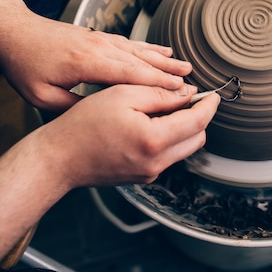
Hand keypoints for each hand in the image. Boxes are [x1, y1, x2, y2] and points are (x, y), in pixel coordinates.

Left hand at [0, 13, 192, 110]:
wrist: (13, 31)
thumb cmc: (24, 65)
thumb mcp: (43, 97)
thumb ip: (74, 106)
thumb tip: (102, 116)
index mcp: (87, 63)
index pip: (130, 75)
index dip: (157, 85)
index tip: (179, 93)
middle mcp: (99, 47)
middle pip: (141, 62)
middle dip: (169, 74)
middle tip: (193, 84)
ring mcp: (101, 40)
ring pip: (140, 51)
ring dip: (165, 61)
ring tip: (187, 68)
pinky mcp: (99, 37)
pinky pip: (131, 44)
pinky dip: (150, 49)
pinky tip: (163, 52)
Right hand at [35, 84, 219, 187]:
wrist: (58, 159)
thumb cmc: (84, 124)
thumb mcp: (123, 95)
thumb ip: (160, 93)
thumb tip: (186, 93)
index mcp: (154, 140)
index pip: (198, 122)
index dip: (209, 105)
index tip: (213, 94)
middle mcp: (157, 163)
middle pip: (197, 138)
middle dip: (198, 117)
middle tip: (186, 97)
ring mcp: (150, 174)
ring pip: (184, 148)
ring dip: (183, 128)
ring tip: (165, 108)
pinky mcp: (142, 177)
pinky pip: (167, 156)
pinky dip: (168, 139)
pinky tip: (151, 124)